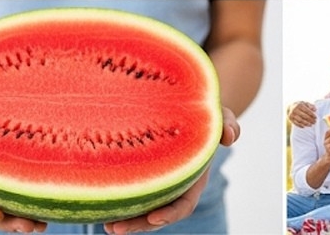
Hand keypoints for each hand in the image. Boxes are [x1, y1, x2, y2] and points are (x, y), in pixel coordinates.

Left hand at [103, 108, 239, 233]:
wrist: (184, 107)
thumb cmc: (202, 113)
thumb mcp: (218, 115)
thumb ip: (228, 123)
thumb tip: (231, 137)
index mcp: (192, 178)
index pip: (183, 204)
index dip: (170, 214)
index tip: (154, 217)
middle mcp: (174, 186)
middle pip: (157, 214)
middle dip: (139, 224)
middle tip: (116, 229)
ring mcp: (157, 183)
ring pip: (141, 208)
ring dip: (125, 219)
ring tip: (106, 226)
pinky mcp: (140, 174)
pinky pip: (130, 192)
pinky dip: (116, 199)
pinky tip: (99, 203)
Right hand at [287, 100, 316, 127]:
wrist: (291, 106)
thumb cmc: (300, 105)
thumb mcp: (305, 103)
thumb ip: (310, 105)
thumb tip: (315, 109)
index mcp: (299, 105)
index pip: (307, 110)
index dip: (312, 114)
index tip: (315, 117)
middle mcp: (295, 109)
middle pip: (304, 116)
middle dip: (310, 119)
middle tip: (314, 122)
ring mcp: (292, 114)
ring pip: (300, 120)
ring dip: (306, 123)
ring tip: (311, 125)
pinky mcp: (291, 118)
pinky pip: (296, 123)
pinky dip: (300, 125)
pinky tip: (304, 126)